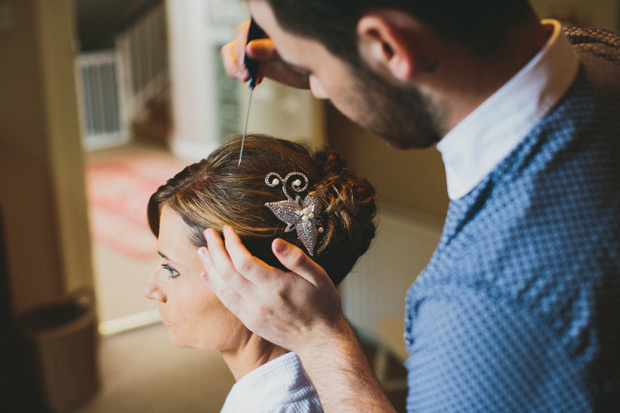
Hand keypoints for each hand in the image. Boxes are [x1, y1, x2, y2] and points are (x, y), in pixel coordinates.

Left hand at [198, 226, 342, 352]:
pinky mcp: (249, 321)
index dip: (232, 244)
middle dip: (216, 250)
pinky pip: (226, 301)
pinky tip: (207, 275)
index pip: (244, 262)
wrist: (319, 340)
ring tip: (202, 250)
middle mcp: (259, 301)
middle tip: (209, 233)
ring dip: (210, 267)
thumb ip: (297, 259)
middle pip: (227, 273)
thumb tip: (276, 243)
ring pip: (223, 288)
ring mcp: (252, 314)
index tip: (227, 229)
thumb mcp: (319, 277)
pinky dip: (214, 286)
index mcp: (276, 287)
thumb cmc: (322, 305)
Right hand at [220, 20, 309, 88]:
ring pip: (231, 52)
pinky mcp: (252, 62)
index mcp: (265, 25)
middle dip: (241, 60)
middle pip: (236, 42)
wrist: (312, 73)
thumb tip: (248, 48)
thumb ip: (268, 49)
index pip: (245, 31)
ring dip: (235, 67)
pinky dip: (239, 73)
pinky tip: (252, 81)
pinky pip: (236, 65)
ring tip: (245, 79)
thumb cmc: (304, 57)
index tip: (246, 61)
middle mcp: (256, 34)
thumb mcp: (287, 51)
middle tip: (248, 75)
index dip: (243, 46)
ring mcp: (253, 48)